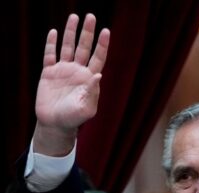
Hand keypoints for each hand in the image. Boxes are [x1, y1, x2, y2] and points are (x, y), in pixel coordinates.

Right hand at [33, 13, 109, 155]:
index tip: (106, 31)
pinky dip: (51, 44)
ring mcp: (63, 70)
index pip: (98, 57)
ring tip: (74, 17)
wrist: (55, 124)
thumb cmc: (74, 119)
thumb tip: (98, 75)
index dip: (102, 45)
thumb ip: (92, 92)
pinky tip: (53, 32)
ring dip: (70, 32)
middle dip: (87, 32)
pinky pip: (50, 55)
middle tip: (91, 16)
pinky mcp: (49, 73)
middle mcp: (78, 71)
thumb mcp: (86, 108)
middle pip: (84, 47)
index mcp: (89, 79)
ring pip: (68, 47)